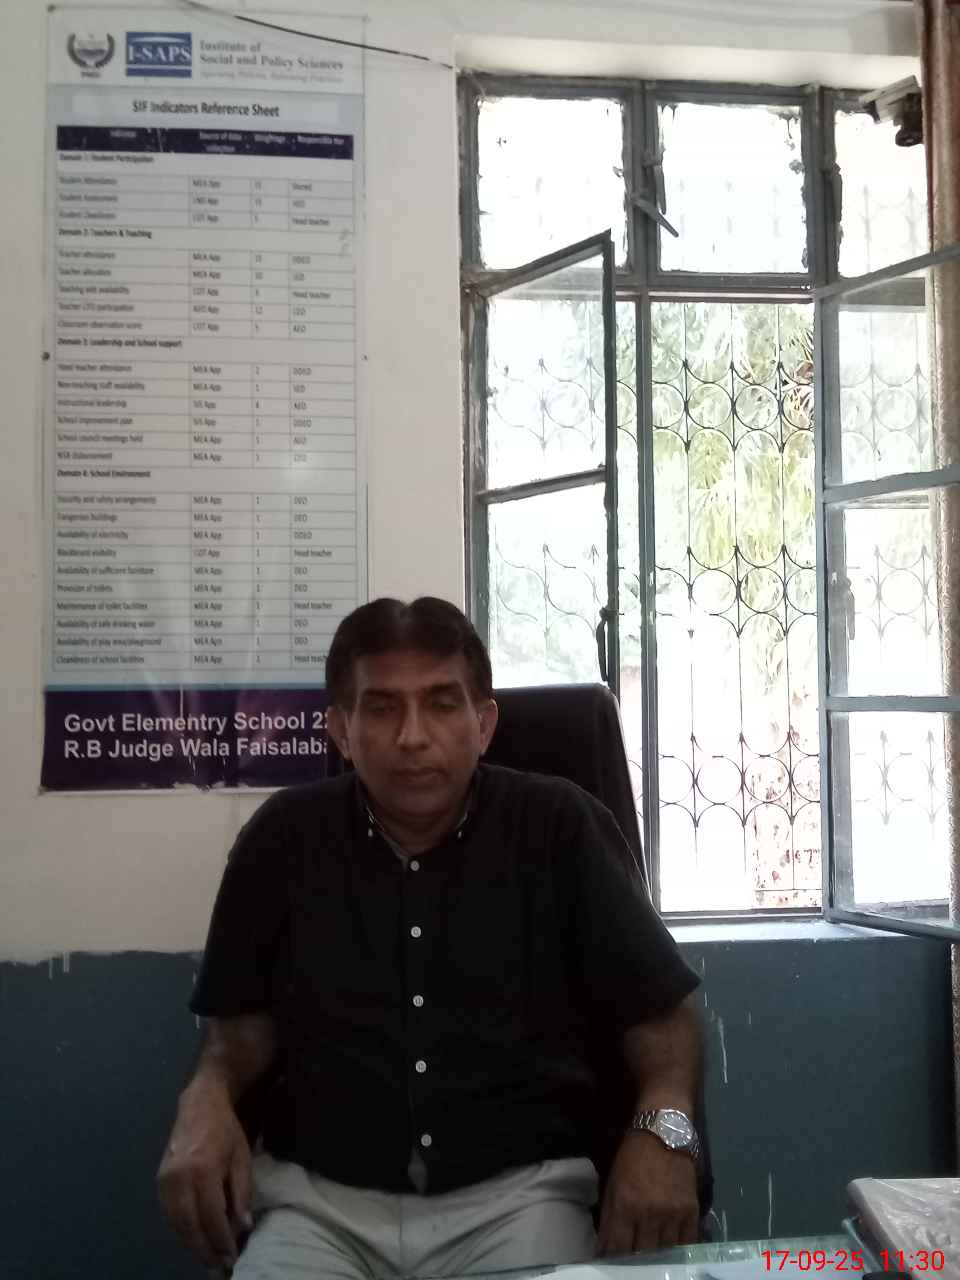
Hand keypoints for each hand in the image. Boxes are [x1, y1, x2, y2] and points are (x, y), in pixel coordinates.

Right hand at [156, 1082, 253, 1269]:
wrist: (199, 1104)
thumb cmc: (226, 1131)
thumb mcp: (242, 1158)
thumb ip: (241, 1194)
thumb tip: (243, 1227)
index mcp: (203, 1170)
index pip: (211, 1216)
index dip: (221, 1240)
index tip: (232, 1257)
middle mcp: (179, 1178)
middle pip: (189, 1225)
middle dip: (204, 1249)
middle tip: (218, 1267)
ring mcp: (165, 1180)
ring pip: (176, 1224)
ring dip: (191, 1245)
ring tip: (208, 1258)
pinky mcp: (158, 1181)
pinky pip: (169, 1215)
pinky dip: (181, 1231)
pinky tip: (194, 1239)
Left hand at [597, 1132, 699, 1255]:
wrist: (664, 1133)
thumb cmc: (633, 1155)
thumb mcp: (613, 1182)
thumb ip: (608, 1216)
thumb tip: (604, 1246)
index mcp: (625, 1204)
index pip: (618, 1246)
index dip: (614, 1259)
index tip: (612, 1263)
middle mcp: (649, 1213)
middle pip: (642, 1254)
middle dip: (635, 1262)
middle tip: (633, 1263)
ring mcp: (672, 1214)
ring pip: (664, 1252)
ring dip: (657, 1259)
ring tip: (652, 1260)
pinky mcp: (691, 1211)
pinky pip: (687, 1243)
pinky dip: (679, 1251)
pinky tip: (673, 1254)